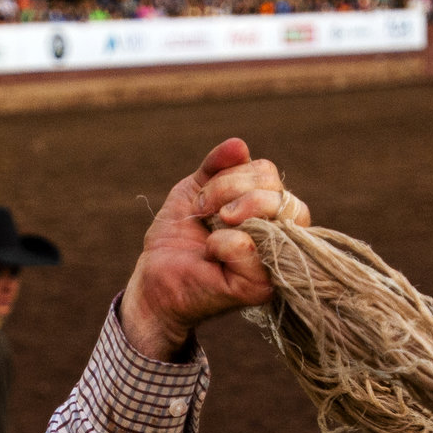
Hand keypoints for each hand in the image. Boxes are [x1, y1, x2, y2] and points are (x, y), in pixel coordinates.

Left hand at [119, 138, 310, 359]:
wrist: (154, 279)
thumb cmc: (176, 240)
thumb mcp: (193, 192)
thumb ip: (216, 167)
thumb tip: (239, 145)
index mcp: (266, 212)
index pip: (269, 176)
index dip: (235, 175)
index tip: (201, 197)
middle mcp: (278, 236)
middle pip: (278, 191)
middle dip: (232, 188)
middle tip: (202, 210)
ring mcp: (273, 262)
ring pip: (279, 214)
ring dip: (234, 209)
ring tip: (208, 227)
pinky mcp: (260, 287)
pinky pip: (252, 247)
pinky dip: (225, 242)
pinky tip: (210, 252)